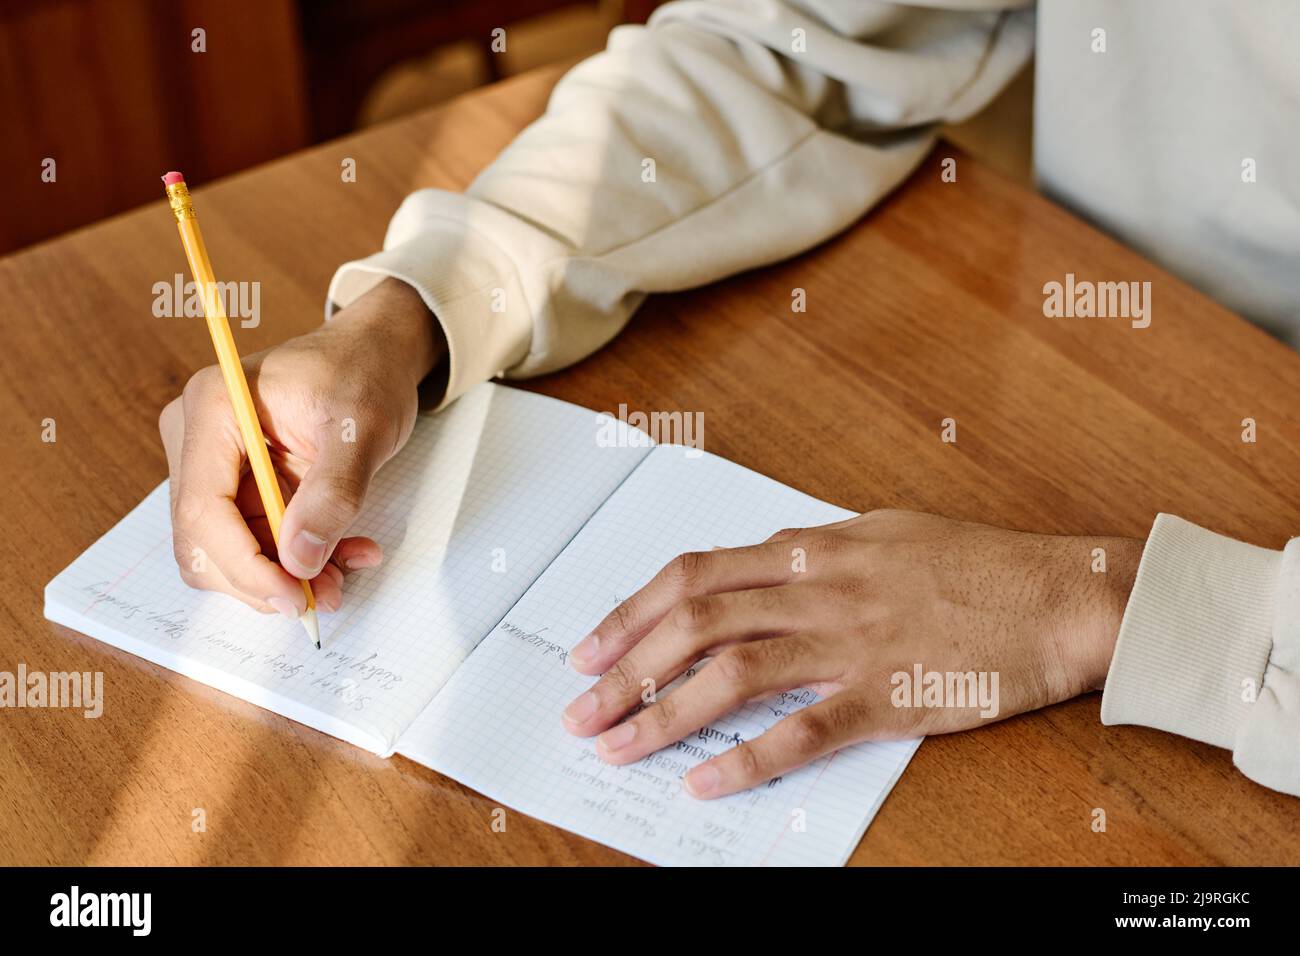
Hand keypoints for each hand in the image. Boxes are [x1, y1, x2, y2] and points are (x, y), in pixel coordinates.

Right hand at [158, 278, 442, 618]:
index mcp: (214, 406)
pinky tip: (343, 552)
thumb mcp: (364, 426)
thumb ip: (334, 493)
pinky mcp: (234, 484)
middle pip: (204, 541)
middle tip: (330, 594)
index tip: (297, 597)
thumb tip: (299, 560)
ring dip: (285, 576)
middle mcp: (196, 435)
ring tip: (347, 568)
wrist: (374, 353)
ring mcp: (211, 463)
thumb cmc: (366, 372)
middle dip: (266, 579)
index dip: (245, 566)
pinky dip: (294, 560)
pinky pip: (252, 543)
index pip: (204, 509)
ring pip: (226, 552)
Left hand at [562, 510, 1141, 798]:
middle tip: (581, 709)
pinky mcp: (889, 696)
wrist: (1063, 595)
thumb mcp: (883, 532)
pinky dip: (746, 760)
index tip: (591, 647)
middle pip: (695, 624)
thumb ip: (815, 551)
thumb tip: (760, 565)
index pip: (696, 575)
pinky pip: (802, 732)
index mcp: (813, 547)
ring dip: (663, 714)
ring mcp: (851, 641)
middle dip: (624, 667)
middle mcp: (819, 588)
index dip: (632, 612)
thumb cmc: (978, 563)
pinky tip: (705, 783)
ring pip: (732, 675)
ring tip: (617, 748)